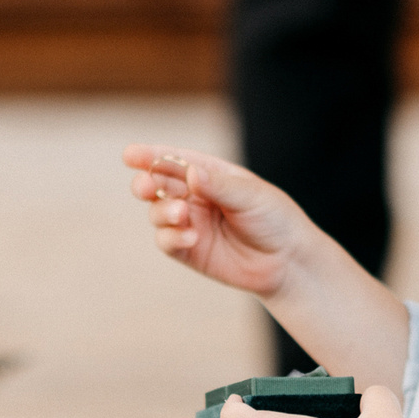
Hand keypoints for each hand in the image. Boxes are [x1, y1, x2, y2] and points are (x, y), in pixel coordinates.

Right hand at [123, 146, 314, 298]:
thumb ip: (218, 185)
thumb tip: (189, 173)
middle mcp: (194, 196)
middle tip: (145, 187)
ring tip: (182, 215)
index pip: (173, 160)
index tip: (130, 154)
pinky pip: (166, 241)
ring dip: (162, 212)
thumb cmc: (275, 219)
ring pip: (157, 212)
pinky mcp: (188, 250)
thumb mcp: (251, 195)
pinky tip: (190, 237)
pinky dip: (171, 237)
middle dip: (145, 184)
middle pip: (156, 185)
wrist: (288, 262)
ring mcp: (189, 223)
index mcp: (209, 174)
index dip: (150, 156)